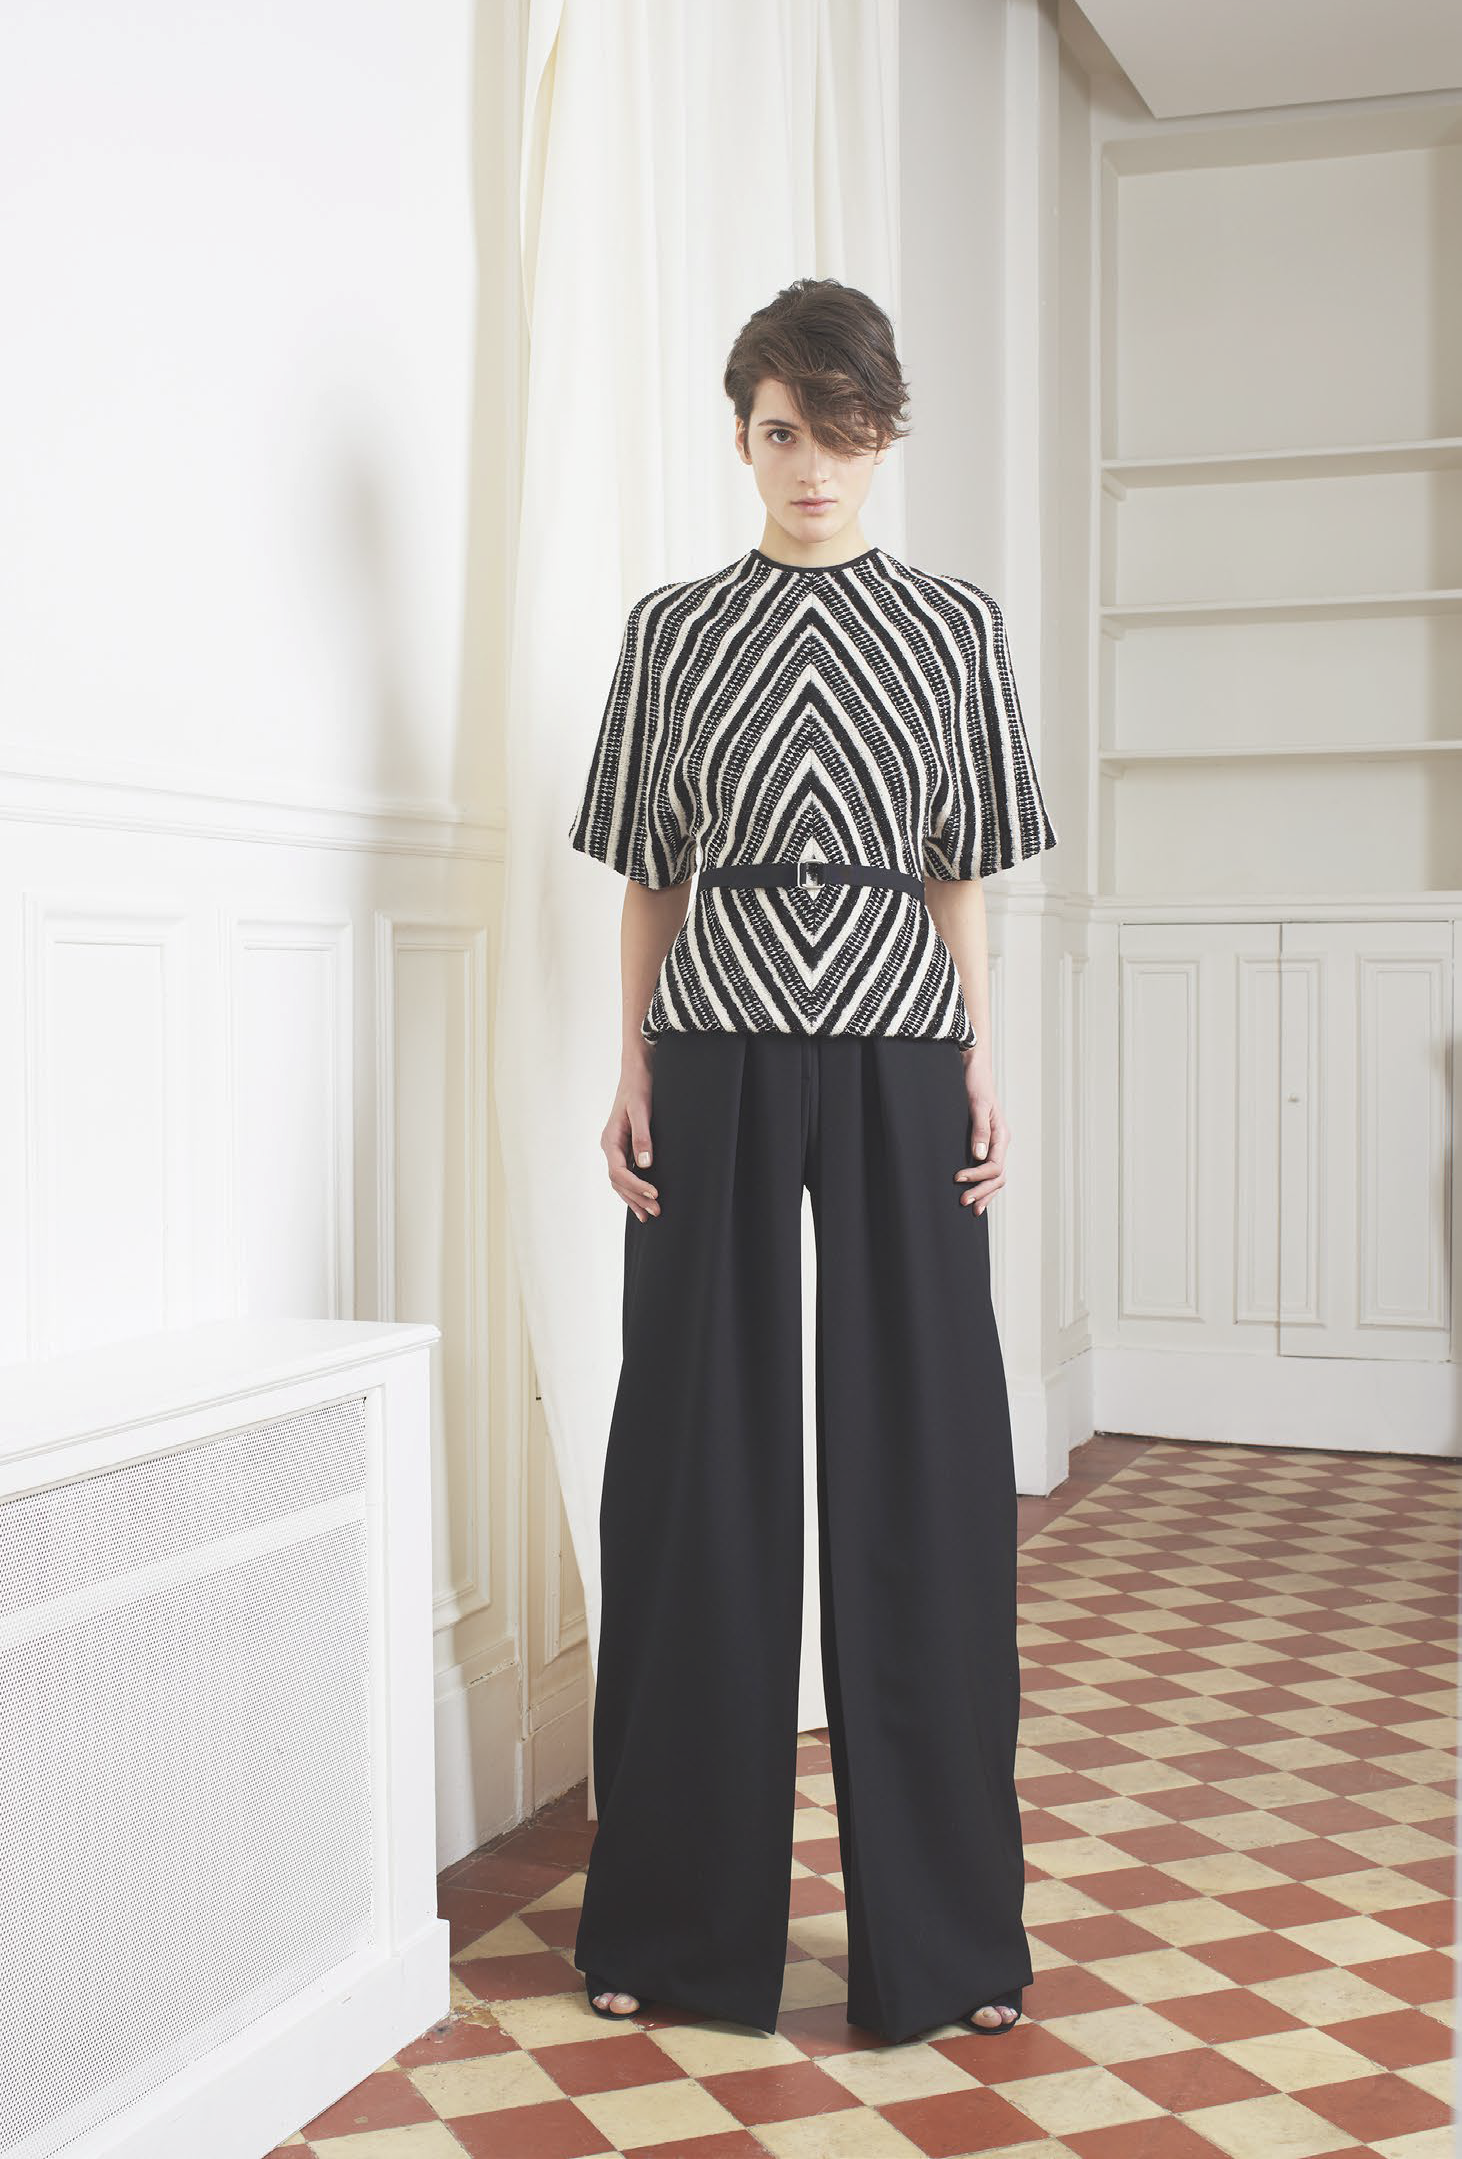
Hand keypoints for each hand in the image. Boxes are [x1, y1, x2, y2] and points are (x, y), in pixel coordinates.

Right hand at [603, 1049, 661, 1221]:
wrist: (638, 1071)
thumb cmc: (639, 1088)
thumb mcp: (642, 1110)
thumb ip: (642, 1137)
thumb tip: (645, 1165)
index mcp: (610, 1139)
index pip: (618, 1172)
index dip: (636, 1186)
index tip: (654, 1194)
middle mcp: (609, 1146)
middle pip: (618, 1181)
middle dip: (637, 1197)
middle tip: (657, 1211)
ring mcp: (615, 1148)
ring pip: (620, 1181)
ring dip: (634, 1197)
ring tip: (650, 1214)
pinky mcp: (624, 1148)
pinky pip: (625, 1174)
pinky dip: (633, 1189)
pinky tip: (643, 1200)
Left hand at [954, 1045, 1007, 1216]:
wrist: (974, 1070)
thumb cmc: (976, 1084)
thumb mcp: (977, 1105)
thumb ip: (979, 1130)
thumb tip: (980, 1156)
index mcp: (1002, 1135)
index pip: (995, 1166)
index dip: (977, 1176)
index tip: (958, 1178)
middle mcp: (1001, 1143)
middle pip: (998, 1176)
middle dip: (982, 1191)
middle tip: (963, 1203)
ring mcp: (995, 1145)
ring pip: (996, 1177)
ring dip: (984, 1193)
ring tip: (971, 1207)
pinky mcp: (986, 1144)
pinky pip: (989, 1170)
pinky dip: (984, 1184)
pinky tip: (976, 1194)